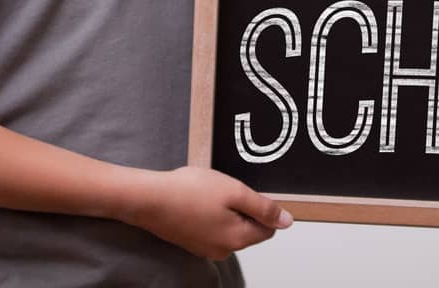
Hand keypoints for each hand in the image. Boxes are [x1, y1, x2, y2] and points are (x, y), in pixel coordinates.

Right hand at [129, 165, 290, 261]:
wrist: (151, 199)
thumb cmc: (190, 192)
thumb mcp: (234, 191)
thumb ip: (263, 207)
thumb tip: (287, 221)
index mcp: (238, 239)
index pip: (268, 228)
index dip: (262, 206)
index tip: (247, 190)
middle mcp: (224, 250)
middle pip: (249, 228)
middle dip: (243, 206)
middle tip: (224, 188)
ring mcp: (207, 248)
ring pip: (231, 225)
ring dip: (227, 208)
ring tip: (209, 192)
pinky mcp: (193, 242)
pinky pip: (214, 226)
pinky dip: (212, 212)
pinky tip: (198, 199)